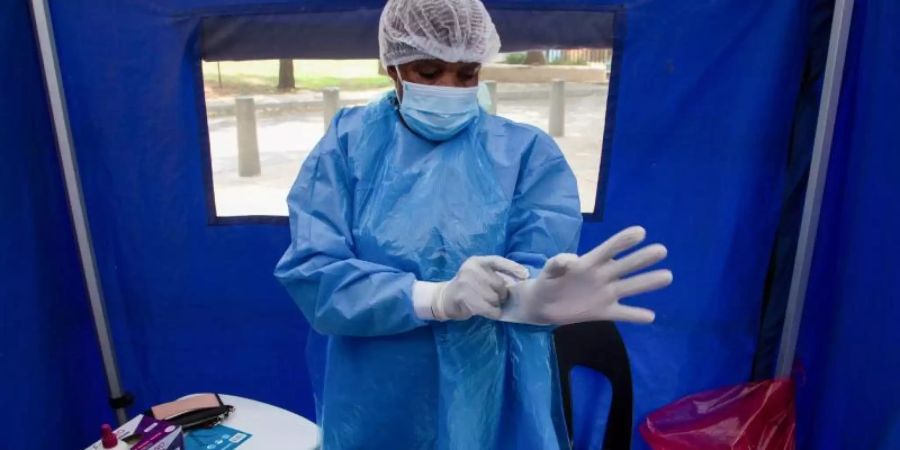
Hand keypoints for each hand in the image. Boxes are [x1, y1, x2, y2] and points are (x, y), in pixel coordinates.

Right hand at [434, 256, 529, 320]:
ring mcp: (465, 282)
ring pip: (494, 298)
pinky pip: (488, 308)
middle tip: (497, 299)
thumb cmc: (469, 287)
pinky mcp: (463, 297)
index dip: (513, 268)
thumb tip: (522, 276)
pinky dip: (493, 313)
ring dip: (496, 305)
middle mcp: (471, 269)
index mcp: (477, 261)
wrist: (445, 298)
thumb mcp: (480, 275)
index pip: (498, 261)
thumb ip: (496, 274)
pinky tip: (490, 312)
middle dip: (502, 294)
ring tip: (489, 305)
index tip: (525, 275)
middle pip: (499, 284)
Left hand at [500, 226, 672, 324]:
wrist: (543, 305)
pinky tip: (651, 317)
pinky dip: (636, 315)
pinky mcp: (604, 311)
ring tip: (667, 276)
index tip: (640, 232)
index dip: (623, 241)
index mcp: (590, 262)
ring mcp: (605, 294)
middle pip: (625, 265)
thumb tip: (569, 260)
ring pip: (630, 287)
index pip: (609, 249)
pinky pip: (623, 313)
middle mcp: (603, 276)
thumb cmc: (548, 281)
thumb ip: (557, 263)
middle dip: (642, 258)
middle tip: (662, 250)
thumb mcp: (549, 270)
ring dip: (648, 282)